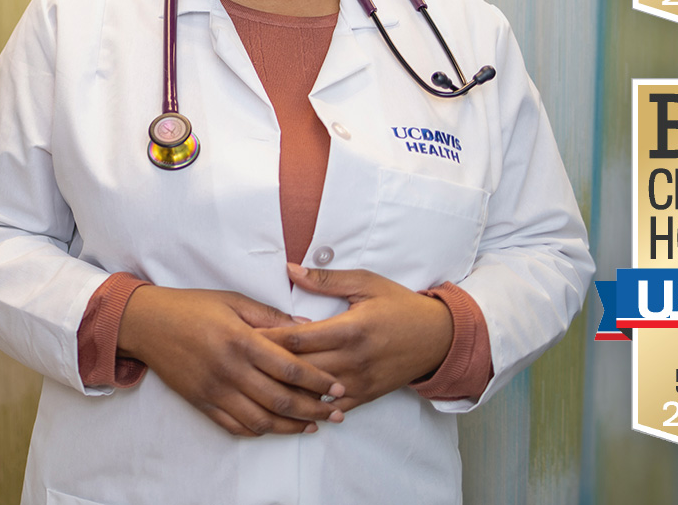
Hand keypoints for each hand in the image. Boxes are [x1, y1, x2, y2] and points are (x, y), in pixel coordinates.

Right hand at [116, 286, 349, 437]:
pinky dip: (258, 430)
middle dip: (314, 409)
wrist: (146, 323)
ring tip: (312, 426)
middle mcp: (229, 370)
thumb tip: (306, 326)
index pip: (290, 369)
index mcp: (241, 341)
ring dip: (291, 426)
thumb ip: (270, 316)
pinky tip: (275, 427)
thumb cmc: (191, 307)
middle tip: (337, 413)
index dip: (319, 381)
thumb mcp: (233, 300)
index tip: (339, 387)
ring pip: (261, 419)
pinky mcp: (201, 402)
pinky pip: (234, 425)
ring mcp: (214, 390)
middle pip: (281, 400)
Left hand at [258, 264, 453, 409]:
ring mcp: (360, 381)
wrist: (439, 338)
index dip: (267, 338)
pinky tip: (288, 402)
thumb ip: (326, 279)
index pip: (297, 338)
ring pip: (311, 391)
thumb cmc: (400, 306)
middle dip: (267, 365)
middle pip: (298, 368)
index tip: (244, 335)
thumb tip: (290, 270)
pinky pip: (331, 406)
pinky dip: (308, 406)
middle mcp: (354, 360)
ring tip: (255, 382)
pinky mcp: (366, 395)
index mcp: (351, 329)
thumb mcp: (366, 284)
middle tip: (239, 361)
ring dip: (284, 388)